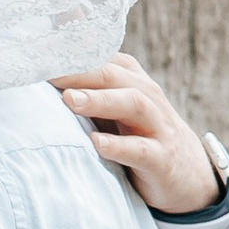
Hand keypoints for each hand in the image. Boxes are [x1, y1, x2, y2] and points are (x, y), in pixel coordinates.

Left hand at [53, 54, 221, 212]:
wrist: (190, 175)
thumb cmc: (139, 135)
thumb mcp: (115, 107)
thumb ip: (87, 86)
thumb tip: (48, 61)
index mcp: (132, 81)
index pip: (102, 58)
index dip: (72, 53)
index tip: (38, 52)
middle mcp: (146, 97)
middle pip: (114, 76)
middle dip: (81, 72)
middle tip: (49, 73)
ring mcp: (157, 127)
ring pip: (132, 104)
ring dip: (99, 100)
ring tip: (70, 100)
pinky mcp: (161, 159)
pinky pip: (141, 149)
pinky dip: (118, 146)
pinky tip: (96, 144)